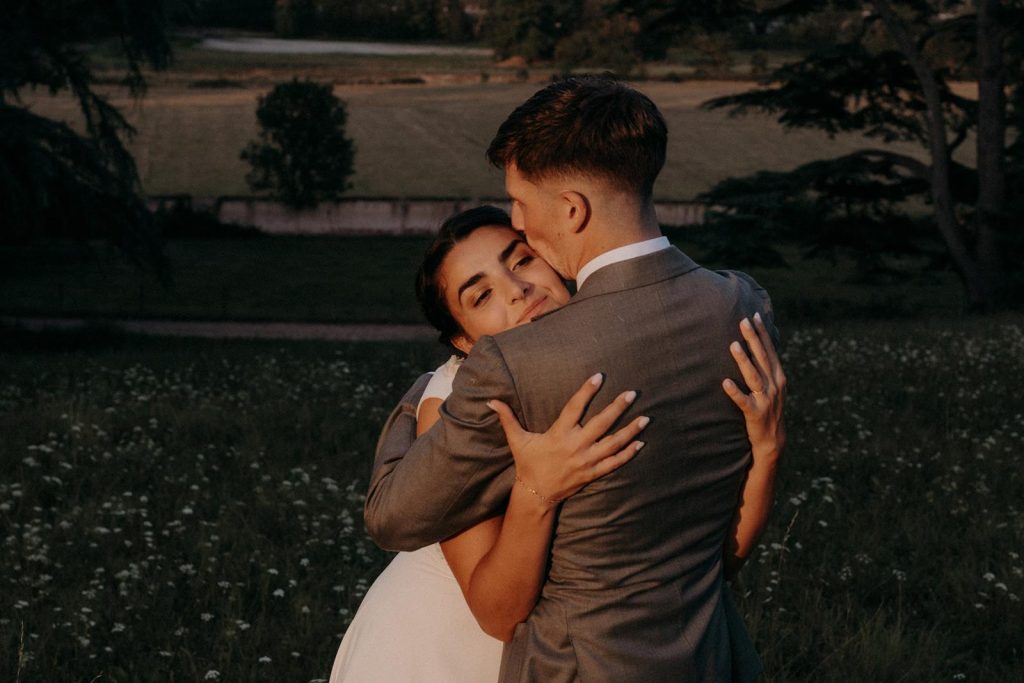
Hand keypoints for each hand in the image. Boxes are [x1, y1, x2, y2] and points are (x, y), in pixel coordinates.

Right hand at [488, 374, 648, 505]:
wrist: (536, 494)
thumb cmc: (527, 463)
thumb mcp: (517, 440)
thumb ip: (507, 418)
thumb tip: (491, 400)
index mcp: (559, 434)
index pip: (575, 407)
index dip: (587, 391)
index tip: (599, 376)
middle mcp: (575, 446)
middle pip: (601, 424)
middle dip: (618, 408)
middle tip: (632, 393)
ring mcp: (586, 461)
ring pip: (613, 444)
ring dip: (630, 431)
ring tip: (646, 418)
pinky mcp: (592, 474)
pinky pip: (614, 463)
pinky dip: (628, 454)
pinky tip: (640, 443)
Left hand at [722, 312, 786, 461]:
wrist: (772, 440)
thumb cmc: (768, 408)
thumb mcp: (772, 386)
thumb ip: (766, 368)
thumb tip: (757, 345)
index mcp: (778, 377)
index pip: (769, 350)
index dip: (762, 333)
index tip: (754, 315)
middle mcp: (774, 385)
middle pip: (762, 358)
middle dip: (753, 339)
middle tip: (743, 321)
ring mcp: (765, 399)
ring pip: (753, 376)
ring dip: (743, 360)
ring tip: (733, 345)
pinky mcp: (754, 413)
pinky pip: (743, 401)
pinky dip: (735, 391)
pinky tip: (725, 382)